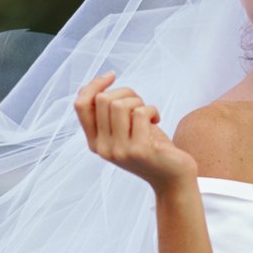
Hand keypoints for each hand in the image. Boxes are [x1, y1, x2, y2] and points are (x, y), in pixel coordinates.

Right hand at [74, 72, 197, 191]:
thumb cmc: (151, 147)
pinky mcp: (139, 150)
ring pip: (120, 104)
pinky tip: (157, 120)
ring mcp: (119, 151)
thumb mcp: (124, 130)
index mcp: (94, 142)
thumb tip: (96, 85)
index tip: (112, 76)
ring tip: (148, 113)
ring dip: (138, 101)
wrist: (172, 177)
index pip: (80, 105)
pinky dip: (152, 109)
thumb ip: (109, 114)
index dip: (94, 85)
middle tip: (140, 104)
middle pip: (103, 99)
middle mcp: (102, 148)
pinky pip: (141, 113)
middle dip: (125, 92)